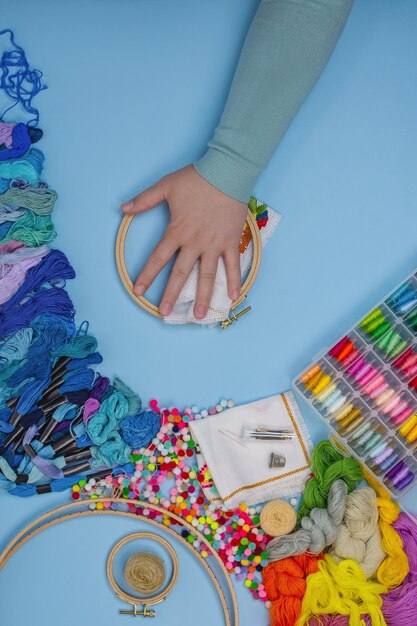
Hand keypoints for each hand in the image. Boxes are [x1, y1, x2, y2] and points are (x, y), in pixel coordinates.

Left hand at [121, 165, 247, 318]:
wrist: (227, 172)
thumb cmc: (196, 179)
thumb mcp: (166, 186)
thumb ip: (144, 200)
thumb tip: (122, 209)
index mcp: (177, 231)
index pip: (158, 258)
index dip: (147, 275)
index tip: (138, 291)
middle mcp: (195, 242)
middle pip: (180, 273)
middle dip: (171, 294)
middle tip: (165, 313)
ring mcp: (214, 244)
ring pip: (207, 275)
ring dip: (202, 296)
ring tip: (197, 316)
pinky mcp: (231, 241)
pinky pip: (232, 265)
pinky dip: (234, 281)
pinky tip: (232, 298)